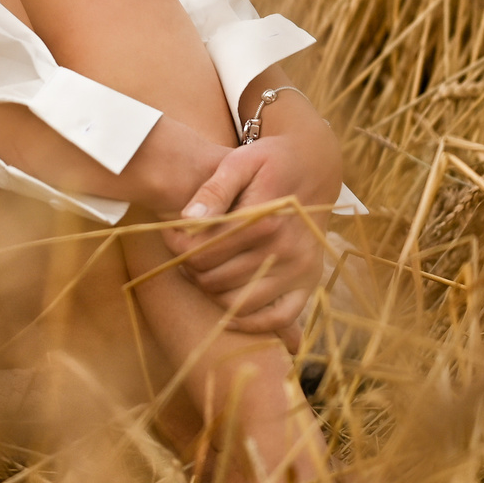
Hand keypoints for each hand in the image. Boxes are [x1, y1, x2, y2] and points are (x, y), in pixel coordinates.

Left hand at [162, 115, 342, 342]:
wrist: (314, 164)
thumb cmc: (270, 161)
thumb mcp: (239, 162)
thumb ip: (213, 190)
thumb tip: (187, 219)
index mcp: (265, 219)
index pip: (205, 250)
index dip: (178, 247)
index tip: (169, 235)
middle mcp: (286, 249)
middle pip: (218, 279)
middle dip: (191, 269)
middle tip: (182, 255)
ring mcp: (301, 270)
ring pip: (240, 302)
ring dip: (212, 293)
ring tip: (201, 272)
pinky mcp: (310, 281)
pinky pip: (278, 317)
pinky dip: (250, 321)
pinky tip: (228, 309)